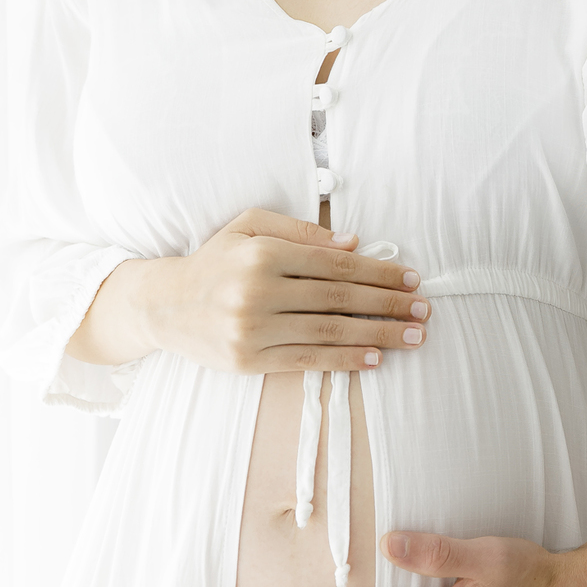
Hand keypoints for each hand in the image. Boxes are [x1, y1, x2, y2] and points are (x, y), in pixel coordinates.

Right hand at [71, 208, 428, 372]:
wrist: (162, 304)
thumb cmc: (214, 260)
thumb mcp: (250, 226)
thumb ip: (301, 232)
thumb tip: (353, 243)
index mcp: (263, 254)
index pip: (334, 264)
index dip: (377, 272)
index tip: (410, 278)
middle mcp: (258, 292)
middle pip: (339, 299)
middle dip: (388, 304)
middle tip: (424, 309)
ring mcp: (253, 330)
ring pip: (330, 332)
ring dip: (379, 334)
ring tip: (414, 336)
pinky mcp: (249, 361)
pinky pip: (308, 361)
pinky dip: (345, 360)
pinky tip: (377, 357)